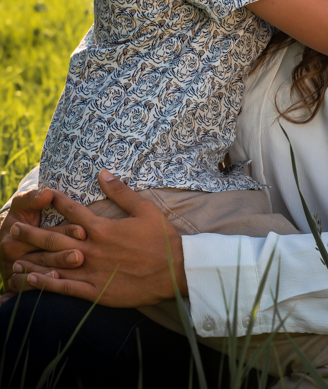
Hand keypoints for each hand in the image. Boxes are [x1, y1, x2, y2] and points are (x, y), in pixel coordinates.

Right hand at [0, 187, 84, 300]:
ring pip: (38, 272)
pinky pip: (26, 288)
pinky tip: (55, 281)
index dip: (65, 232)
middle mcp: (13, 253)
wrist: (8, 237)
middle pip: (44, 255)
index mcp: (15, 233)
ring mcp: (13, 270)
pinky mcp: (14, 283)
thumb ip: (34, 198)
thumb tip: (47, 193)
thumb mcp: (24, 204)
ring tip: (72, 269)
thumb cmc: (22, 216)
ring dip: (55, 272)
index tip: (83, 231)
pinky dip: (40, 286)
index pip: (46, 233)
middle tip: (81, 256)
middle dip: (63, 255)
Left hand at [8, 170, 187, 306]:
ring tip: (13, 256)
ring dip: (33, 259)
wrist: (175, 271)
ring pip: (55, 265)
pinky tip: (32, 280)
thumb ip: (121, 192)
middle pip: (55, 239)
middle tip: (12, 229)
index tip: (42, 195)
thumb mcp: (144, 209)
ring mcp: (93, 271)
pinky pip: (66, 288)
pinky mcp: (96, 291)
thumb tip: (102, 173)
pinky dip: (47, 285)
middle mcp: (93, 249)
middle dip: (32, 233)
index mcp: (103, 228)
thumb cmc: (162, 238)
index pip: (73, 212)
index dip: (56, 202)